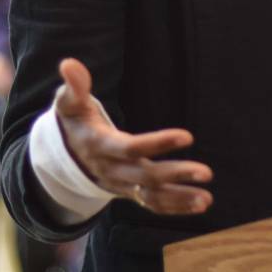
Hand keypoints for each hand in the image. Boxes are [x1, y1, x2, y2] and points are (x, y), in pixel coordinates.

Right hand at [54, 57, 211, 214]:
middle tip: (206, 172)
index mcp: (99, 147)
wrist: (65, 156)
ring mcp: (121, 184)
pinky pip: (152, 204)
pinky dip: (175, 206)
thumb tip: (69, 64)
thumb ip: (73, 86)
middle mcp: (111, 170)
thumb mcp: (68, 103)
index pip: (130, 148)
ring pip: (151, 196)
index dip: (158, 143)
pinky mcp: (130, 191)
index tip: (188, 137)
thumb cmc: (73, 122)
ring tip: (207, 198)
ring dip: (180, 198)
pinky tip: (200, 204)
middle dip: (176, 175)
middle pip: (145, 176)